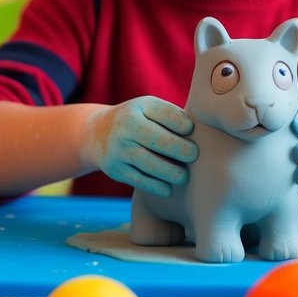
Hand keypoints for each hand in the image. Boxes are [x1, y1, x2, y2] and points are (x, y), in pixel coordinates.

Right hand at [80, 97, 196, 196]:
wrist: (96, 134)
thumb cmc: (136, 120)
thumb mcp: (149, 108)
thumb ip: (172, 115)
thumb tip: (201, 133)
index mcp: (138, 108)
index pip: (169, 116)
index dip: (185, 126)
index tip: (191, 132)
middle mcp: (126, 128)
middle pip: (161, 142)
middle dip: (183, 151)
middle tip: (193, 156)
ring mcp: (119, 150)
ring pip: (152, 165)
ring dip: (173, 173)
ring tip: (183, 176)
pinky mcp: (116, 170)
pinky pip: (140, 181)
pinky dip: (158, 187)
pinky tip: (169, 189)